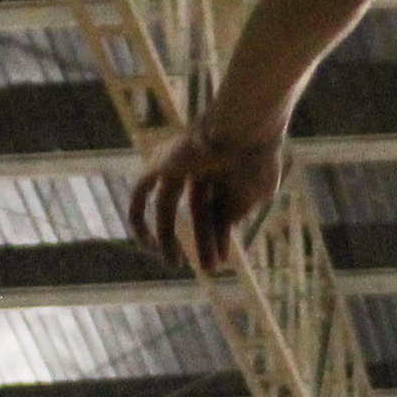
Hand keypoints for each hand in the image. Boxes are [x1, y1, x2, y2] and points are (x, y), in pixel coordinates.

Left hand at [127, 118, 285, 272]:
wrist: (244, 128)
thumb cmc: (256, 160)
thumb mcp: (256, 193)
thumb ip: (238, 210)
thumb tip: (222, 225)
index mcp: (226, 166)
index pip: (219, 207)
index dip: (219, 237)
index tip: (221, 261)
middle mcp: (202, 163)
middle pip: (197, 209)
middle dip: (202, 239)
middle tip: (207, 268)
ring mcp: (178, 161)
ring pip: (167, 206)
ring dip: (168, 237)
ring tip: (173, 264)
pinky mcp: (160, 161)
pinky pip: (140, 192)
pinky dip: (139, 218)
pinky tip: (149, 244)